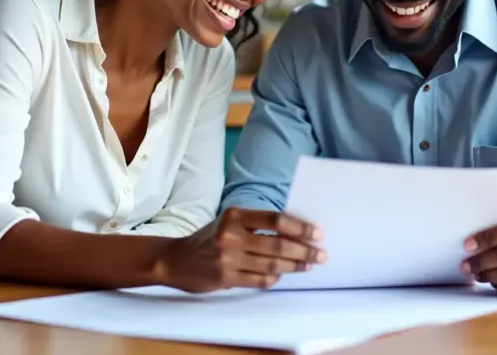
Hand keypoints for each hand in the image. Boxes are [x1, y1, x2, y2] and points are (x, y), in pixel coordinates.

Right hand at [153, 207, 325, 292]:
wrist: (175, 259)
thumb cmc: (209, 238)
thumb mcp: (229, 222)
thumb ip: (256, 225)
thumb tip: (295, 232)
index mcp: (234, 215)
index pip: (275, 220)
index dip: (300, 227)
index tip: (317, 234)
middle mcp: (230, 235)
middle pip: (277, 244)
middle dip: (304, 251)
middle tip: (321, 255)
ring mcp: (228, 258)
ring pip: (271, 265)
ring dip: (294, 266)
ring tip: (309, 266)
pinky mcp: (225, 278)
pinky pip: (259, 281)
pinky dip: (274, 279)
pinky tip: (282, 276)